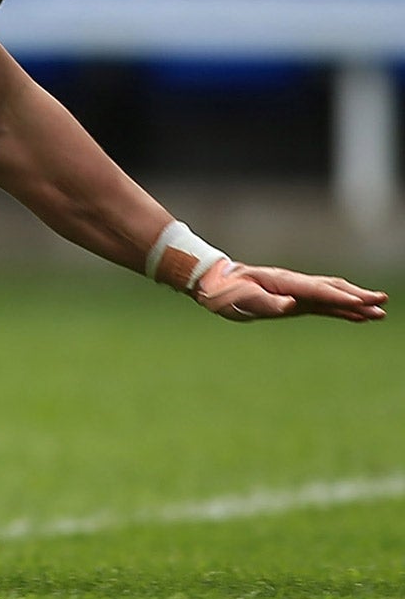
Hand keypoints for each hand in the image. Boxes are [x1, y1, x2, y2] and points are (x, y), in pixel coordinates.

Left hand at [193, 257, 387, 321]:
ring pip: (331, 295)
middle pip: (332, 289)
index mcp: (284, 283)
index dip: (342, 297)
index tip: (365, 302)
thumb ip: (267, 302)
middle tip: (382, 304)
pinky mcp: (295, 300)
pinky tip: (357, 315)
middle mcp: (294, 285)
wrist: (215, 283)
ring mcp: (296, 292)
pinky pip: (323, 304)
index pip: (319, 291)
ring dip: (354, 302)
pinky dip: (342, 308)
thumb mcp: (242, 300)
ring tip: (378, 311)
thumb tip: (290, 304)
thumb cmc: (227, 292)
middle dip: (357, 297)